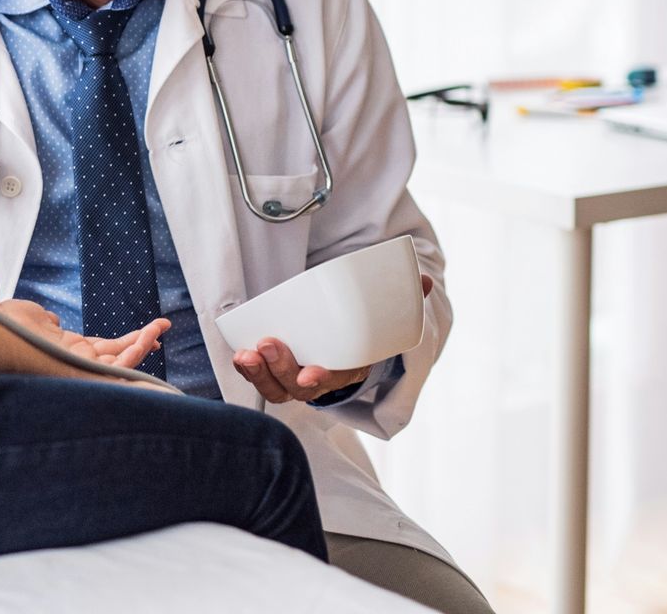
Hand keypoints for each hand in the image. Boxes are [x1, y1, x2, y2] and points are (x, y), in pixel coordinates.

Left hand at [0, 300, 169, 372]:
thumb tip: (53, 322)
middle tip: (162, 329)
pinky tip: (149, 339)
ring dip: (142, 345)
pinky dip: (135, 353)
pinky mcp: (80, 370)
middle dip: (141, 344)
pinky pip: (115, 366)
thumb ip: (46, 322)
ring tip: (161, 328)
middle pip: (118, 358)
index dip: (126, 342)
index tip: (145, 331)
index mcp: (66, 351)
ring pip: (120, 362)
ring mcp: (79, 368)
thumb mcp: (29, 318)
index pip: (104, 350)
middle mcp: (75, 363)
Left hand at [234, 272, 431, 402]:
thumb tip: (426, 280)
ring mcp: (296, 377)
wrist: (347, 336)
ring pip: (276, 387)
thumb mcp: (387, 313)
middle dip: (283, 370)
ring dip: (259, 373)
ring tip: (247, 354)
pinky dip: (249, 369)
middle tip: (270, 345)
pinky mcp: (275, 369)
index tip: (313, 373)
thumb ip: (407, 298)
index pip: (338, 379)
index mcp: (351, 367)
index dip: (324, 379)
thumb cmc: (365, 326)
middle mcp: (322, 379)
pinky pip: (261, 377)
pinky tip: (240, 354)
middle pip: (300, 387)